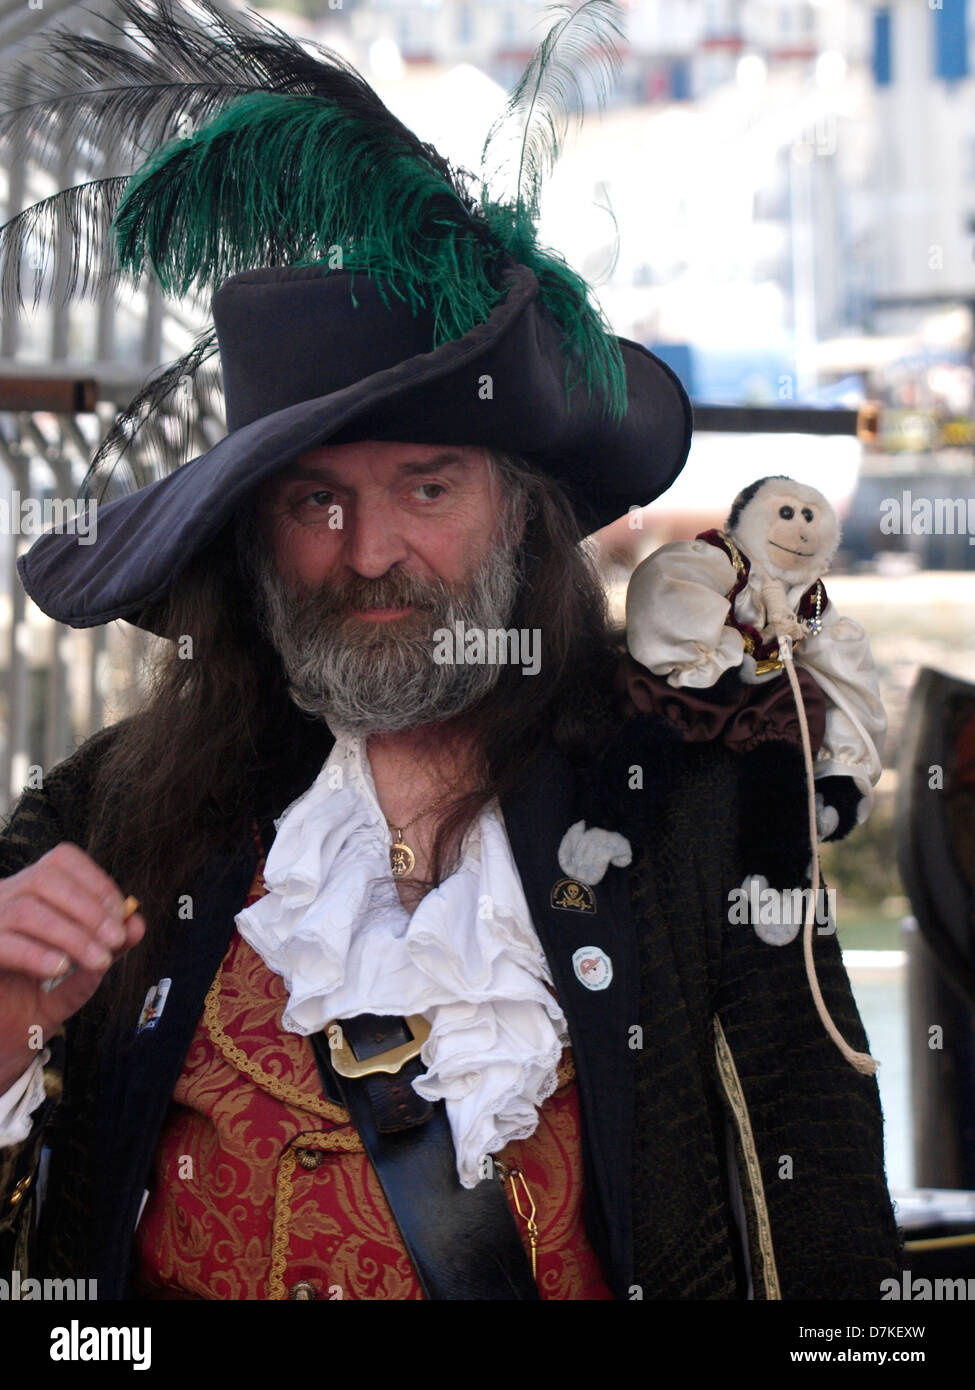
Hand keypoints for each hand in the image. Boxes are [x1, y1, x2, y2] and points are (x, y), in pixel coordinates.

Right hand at [0, 843, 143, 1091]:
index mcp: (26, 894)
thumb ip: (105, 948)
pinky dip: (37, 953)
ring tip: (99, 961)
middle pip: (44, 878)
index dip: (96, 882)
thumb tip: (136, 923)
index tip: (123, 914)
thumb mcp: (77, 975)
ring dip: (72, 934)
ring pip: (26, 910)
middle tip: (116, 941)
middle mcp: (1, 901)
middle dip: (89, 908)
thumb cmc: (30, 1006)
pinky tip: (61, 968)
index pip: (61, 860)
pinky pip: (3, 944)